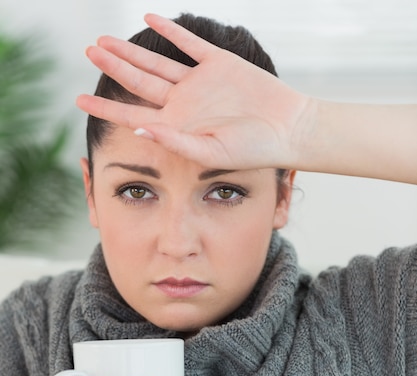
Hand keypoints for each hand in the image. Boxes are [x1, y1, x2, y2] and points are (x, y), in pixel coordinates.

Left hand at [76, 13, 312, 170]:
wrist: (288, 130)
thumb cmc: (252, 151)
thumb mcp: (211, 153)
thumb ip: (174, 141)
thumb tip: (138, 130)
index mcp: (177, 127)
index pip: (132, 116)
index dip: (104, 108)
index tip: (77, 99)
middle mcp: (183, 104)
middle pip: (139, 81)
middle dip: (112, 67)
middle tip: (88, 50)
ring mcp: (199, 83)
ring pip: (157, 62)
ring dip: (132, 50)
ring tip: (105, 39)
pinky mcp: (219, 63)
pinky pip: (189, 44)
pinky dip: (171, 30)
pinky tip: (150, 18)